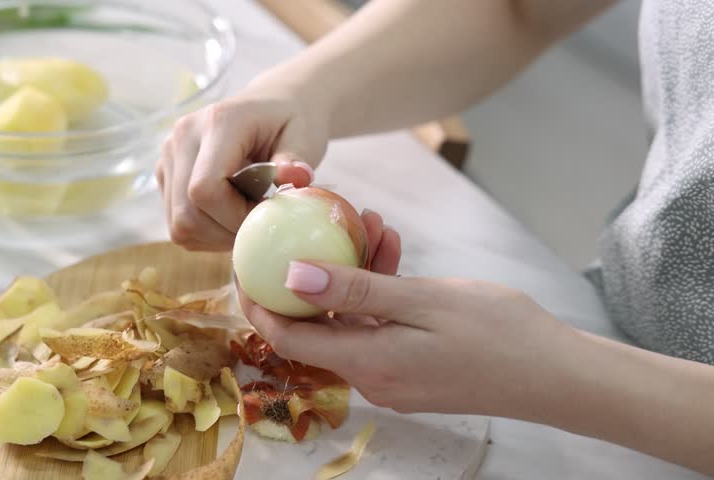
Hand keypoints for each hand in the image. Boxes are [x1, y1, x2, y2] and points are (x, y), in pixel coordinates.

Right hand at [156, 79, 329, 250]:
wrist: (273, 104)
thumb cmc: (291, 121)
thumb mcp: (305, 135)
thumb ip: (296, 159)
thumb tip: (294, 177)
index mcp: (218, 122)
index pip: (205, 189)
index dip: (235, 216)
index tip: (267, 216)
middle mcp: (184, 136)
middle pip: (187, 212)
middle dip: (227, 231)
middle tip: (260, 224)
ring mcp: (169, 156)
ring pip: (179, 224)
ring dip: (216, 235)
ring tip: (247, 218)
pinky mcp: (166, 174)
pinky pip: (178, 224)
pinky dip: (206, 232)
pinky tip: (231, 216)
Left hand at [237, 225, 579, 418]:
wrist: (558, 374)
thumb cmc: (501, 335)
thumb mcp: (423, 300)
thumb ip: (354, 290)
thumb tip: (291, 278)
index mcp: (368, 363)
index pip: (287, 338)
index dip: (258, 302)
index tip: (247, 262)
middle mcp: (372, 377)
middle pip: (318, 325)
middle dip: (315, 273)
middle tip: (319, 225)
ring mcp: (393, 375)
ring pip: (351, 319)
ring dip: (355, 274)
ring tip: (374, 226)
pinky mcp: (411, 368)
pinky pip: (378, 326)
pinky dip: (380, 291)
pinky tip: (392, 252)